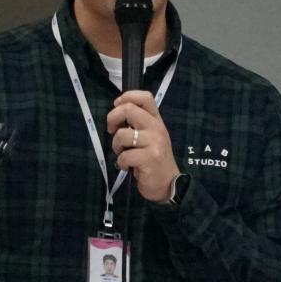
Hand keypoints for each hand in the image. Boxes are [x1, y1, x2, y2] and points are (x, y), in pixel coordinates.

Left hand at [106, 89, 180, 203]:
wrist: (169, 184)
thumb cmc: (154, 160)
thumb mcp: (150, 137)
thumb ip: (138, 124)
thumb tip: (117, 112)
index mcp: (156, 120)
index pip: (145, 97)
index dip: (126, 97)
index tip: (117, 107)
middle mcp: (157, 128)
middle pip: (128, 109)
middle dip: (112, 119)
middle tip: (111, 130)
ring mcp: (155, 142)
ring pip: (122, 134)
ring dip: (116, 146)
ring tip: (123, 154)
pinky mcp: (150, 158)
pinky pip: (124, 156)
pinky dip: (121, 163)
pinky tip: (128, 167)